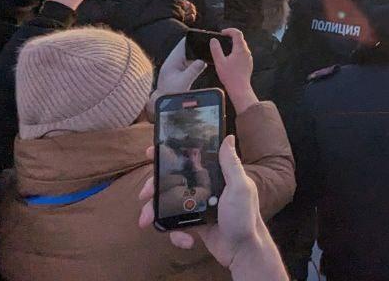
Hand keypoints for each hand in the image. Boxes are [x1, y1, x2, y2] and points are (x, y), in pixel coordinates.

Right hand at [138, 136, 285, 278]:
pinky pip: (176, 224)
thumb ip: (231, 164)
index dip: (169, 156)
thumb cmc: (245, 216)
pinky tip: (187, 240)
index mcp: (214, 175)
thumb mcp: (240, 187)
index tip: (151, 153)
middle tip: (143, 195)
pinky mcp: (194, 223)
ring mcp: (197, 205)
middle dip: (154, 188)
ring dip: (155, 212)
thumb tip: (229, 137)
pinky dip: (176, 234)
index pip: (189, 160)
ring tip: (146, 221)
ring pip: (168, 204)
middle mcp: (204, 187)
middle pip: (171, 182)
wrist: (243, 250)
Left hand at [150, 40, 207, 117]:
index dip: (191, 39)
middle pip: (186, 49)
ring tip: (206, 52)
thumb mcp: (183, 82)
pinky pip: (188, 63)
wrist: (161, 102)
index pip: (182, 45)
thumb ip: (193, 71)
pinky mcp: (178, 72)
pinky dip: (194, 62)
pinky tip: (202, 63)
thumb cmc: (169, 93)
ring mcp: (175, 66)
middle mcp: (173, 62)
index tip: (201, 35)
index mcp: (172, 61)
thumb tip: (202, 61)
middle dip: (196, 46)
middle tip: (208, 44)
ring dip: (196, 54)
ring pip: (188, 56)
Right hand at [212, 29, 257, 113]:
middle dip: (231, 37)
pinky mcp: (248, 63)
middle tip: (222, 38)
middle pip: (240, 39)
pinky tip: (230, 57)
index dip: (229, 30)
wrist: (240, 88)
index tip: (222, 33)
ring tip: (225, 47)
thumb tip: (214, 40)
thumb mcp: (219, 61)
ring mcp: (249, 58)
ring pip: (242, 46)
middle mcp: (247, 52)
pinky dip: (236, 51)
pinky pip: (243, 53)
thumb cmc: (230, 76)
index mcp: (240, 49)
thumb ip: (216, 49)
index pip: (237, 33)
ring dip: (234, 44)